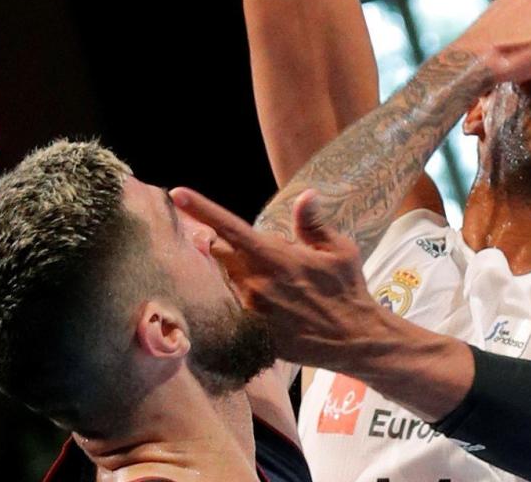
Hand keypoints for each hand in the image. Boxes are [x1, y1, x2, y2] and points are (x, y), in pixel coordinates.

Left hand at [170, 187, 382, 368]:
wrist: (354, 338)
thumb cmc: (348, 289)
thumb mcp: (339, 250)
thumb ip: (313, 223)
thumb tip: (305, 195)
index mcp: (275, 257)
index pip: (230, 227)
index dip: (202, 208)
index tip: (177, 193)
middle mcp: (256, 282)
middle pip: (218, 253)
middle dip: (218, 243)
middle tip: (230, 242)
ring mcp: (251, 310)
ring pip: (226, 280)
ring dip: (236, 272)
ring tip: (267, 278)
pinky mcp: (253, 332)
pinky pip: (235, 308)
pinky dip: (242, 299)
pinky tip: (267, 304)